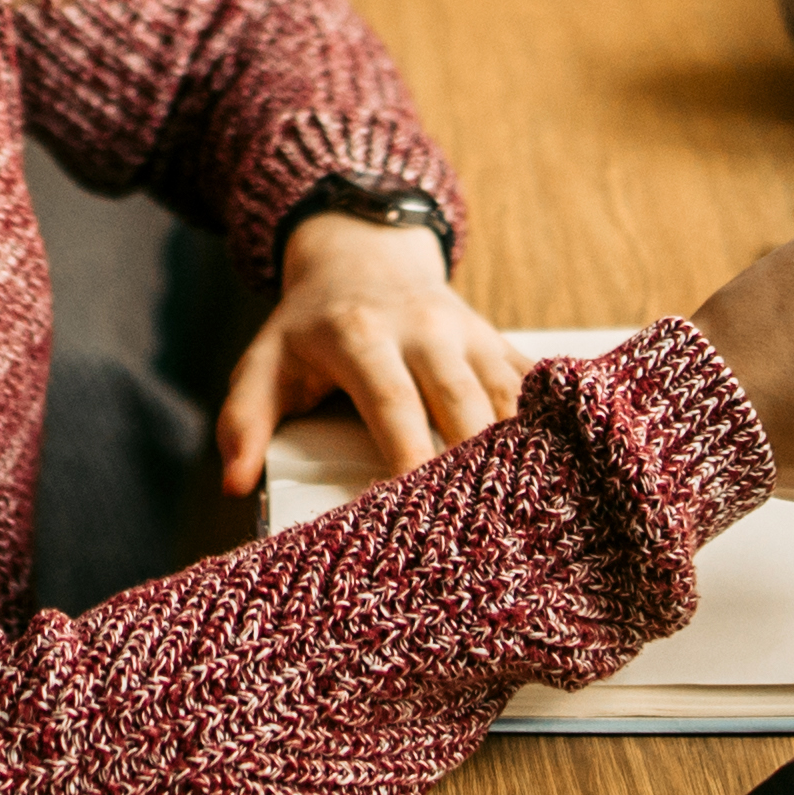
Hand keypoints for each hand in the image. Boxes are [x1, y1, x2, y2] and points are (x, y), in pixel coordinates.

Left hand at [215, 210, 536, 495]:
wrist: (365, 256)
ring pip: (507, 401)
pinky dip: (546, 432)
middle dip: (474, 470)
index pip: (394, 405)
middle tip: (478, 538)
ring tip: (520, 523)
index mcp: (363, 336)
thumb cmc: (310, 326)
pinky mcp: (499, 342)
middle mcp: (426, 330)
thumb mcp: (265, 362)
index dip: (409, 460)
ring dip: (516, 459)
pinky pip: (533, 388)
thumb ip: (244, 420)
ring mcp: (471, 333)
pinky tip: (558, 480)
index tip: (415, 516)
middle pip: (464, 406)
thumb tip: (236, 484)